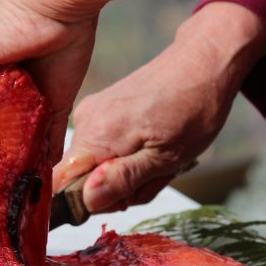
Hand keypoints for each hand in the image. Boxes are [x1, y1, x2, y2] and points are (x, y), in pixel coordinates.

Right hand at [53, 1, 265, 212]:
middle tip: (158, 173)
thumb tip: (86, 200)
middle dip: (122, 189)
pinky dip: (132, 156)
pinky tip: (156, 145)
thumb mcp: (166, 157)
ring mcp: (94, 113)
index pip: (62, 185)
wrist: (203, 63)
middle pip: (85, 180)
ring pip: (99, 167)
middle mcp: (86, 121)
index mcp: (97, 135)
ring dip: (132, 174)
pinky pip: (107, 149)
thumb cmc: (194, 108)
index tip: (125, 196)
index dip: (89, 202)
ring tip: (163, 157)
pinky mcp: (103, 109)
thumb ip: (123, 179)